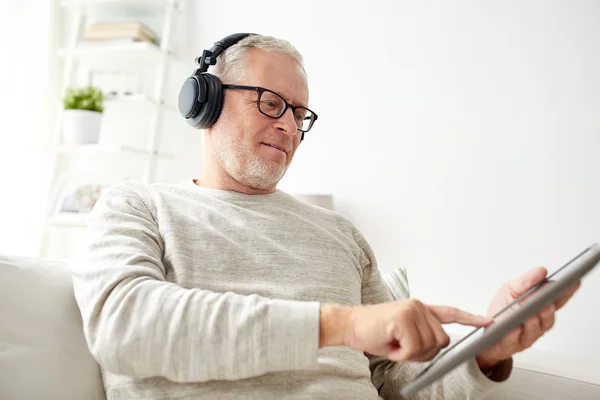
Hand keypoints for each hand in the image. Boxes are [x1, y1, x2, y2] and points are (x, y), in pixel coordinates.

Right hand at [320, 299, 491, 361]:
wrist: (348, 325)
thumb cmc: (373, 331)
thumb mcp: (402, 335)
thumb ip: (421, 335)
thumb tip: (436, 347)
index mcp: (420, 309)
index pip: (450, 312)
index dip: (470, 319)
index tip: (488, 322)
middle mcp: (419, 306)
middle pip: (441, 341)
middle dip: (423, 353)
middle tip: (402, 349)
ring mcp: (412, 310)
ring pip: (429, 346)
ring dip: (410, 354)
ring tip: (394, 345)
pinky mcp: (403, 317)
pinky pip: (414, 348)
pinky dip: (401, 354)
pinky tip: (390, 346)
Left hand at [475, 267, 580, 368]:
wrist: (488, 332)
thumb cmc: (503, 309)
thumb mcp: (511, 289)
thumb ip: (526, 281)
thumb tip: (541, 271)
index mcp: (540, 306)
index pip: (557, 300)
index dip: (565, 293)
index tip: (571, 284)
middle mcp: (538, 322)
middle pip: (548, 316)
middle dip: (548, 307)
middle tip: (548, 299)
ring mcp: (529, 334)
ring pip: (535, 328)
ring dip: (534, 319)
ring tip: (532, 311)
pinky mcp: (515, 344)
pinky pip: (516, 338)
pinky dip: (516, 331)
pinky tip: (515, 325)